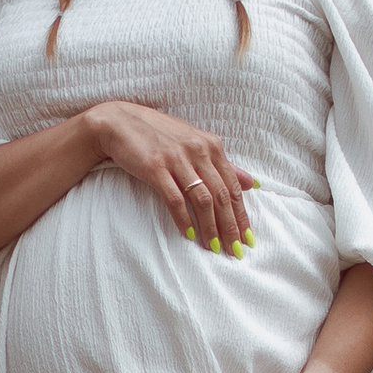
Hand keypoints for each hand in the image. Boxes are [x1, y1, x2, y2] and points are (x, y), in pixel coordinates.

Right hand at [83, 97, 258, 255]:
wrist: (119, 122)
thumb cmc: (158, 134)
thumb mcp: (194, 143)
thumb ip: (221, 165)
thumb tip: (252, 183)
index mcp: (211, 146)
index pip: (233, 186)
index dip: (241, 214)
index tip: (248, 238)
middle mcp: (198, 151)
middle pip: (221, 195)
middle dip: (230, 226)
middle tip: (235, 251)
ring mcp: (177, 159)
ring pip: (202, 199)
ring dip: (210, 227)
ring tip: (214, 247)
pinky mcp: (156, 168)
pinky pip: (175, 199)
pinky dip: (183, 219)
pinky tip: (189, 234)